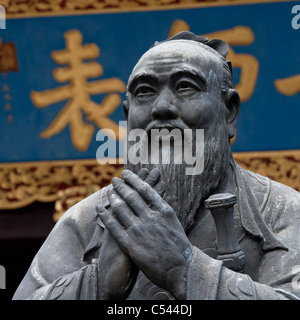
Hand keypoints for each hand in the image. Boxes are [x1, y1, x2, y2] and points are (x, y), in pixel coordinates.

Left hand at [98, 169, 192, 299]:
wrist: (182, 270)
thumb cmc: (180, 248)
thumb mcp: (175, 223)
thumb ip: (163, 211)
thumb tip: (156, 199)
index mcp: (164, 210)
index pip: (145, 189)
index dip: (134, 180)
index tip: (126, 174)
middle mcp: (150, 217)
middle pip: (131, 196)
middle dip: (121, 186)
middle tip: (114, 180)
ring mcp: (139, 230)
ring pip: (120, 209)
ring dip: (112, 198)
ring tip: (108, 192)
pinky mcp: (130, 244)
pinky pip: (113, 226)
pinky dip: (105, 215)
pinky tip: (99, 209)